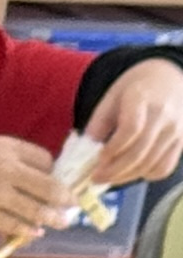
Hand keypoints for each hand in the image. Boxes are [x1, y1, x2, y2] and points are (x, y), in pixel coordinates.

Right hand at [0, 134, 79, 242]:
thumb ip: (7, 156)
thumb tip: (30, 172)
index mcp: (7, 148)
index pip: (45, 159)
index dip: (53, 169)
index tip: (55, 178)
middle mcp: (8, 170)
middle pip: (48, 185)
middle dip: (64, 196)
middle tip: (73, 203)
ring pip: (34, 208)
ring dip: (52, 217)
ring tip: (63, 222)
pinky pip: (12, 225)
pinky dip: (27, 230)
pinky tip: (36, 232)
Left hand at [89, 57, 182, 190]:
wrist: (167, 79)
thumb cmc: (133, 91)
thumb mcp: (109, 99)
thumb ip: (97, 125)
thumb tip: (84, 157)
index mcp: (141, 99)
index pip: (131, 128)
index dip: (113, 149)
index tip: (96, 161)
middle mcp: (163, 115)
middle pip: (140, 151)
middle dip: (114, 171)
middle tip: (96, 178)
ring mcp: (176, 129)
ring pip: (151, 164)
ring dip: (126, 176)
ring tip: (109, 177)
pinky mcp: (182, 141)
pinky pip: (164, 167)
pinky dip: (146, 175)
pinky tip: (131, 172)